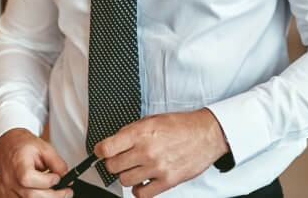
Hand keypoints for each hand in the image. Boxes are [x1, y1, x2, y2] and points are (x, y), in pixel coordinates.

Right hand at [0, 128, 70, 197]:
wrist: (8, 146)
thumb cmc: (24, 146)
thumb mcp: (44, 148)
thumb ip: (56, 163)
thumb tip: (66, 176)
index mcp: (18, 164)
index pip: (28, 178)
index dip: (46, 181)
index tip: (58, 178)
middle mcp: (9, 179)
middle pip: (29, 195)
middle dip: (52, 196)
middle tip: (67, 192)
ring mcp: (6, 190)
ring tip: (58, 194)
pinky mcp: (6, 196)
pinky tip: (44, 195)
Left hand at [95, 108, 229, 197]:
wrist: (207, 134)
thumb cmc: (183, 125)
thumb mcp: (154, 118)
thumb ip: (132, 130)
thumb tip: (115, 141)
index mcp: (142, 132)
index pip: (107, 148)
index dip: (100, 151)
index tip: (101, 152)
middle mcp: (147, 150)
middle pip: (112, 167)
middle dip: (114, 163)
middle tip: (122, 159)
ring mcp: (157, 168)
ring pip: (124, 181)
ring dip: (128, 175)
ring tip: (136, 168)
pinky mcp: (167, 181)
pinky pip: (141, 194)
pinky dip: (139, 190)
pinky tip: (144, 181)